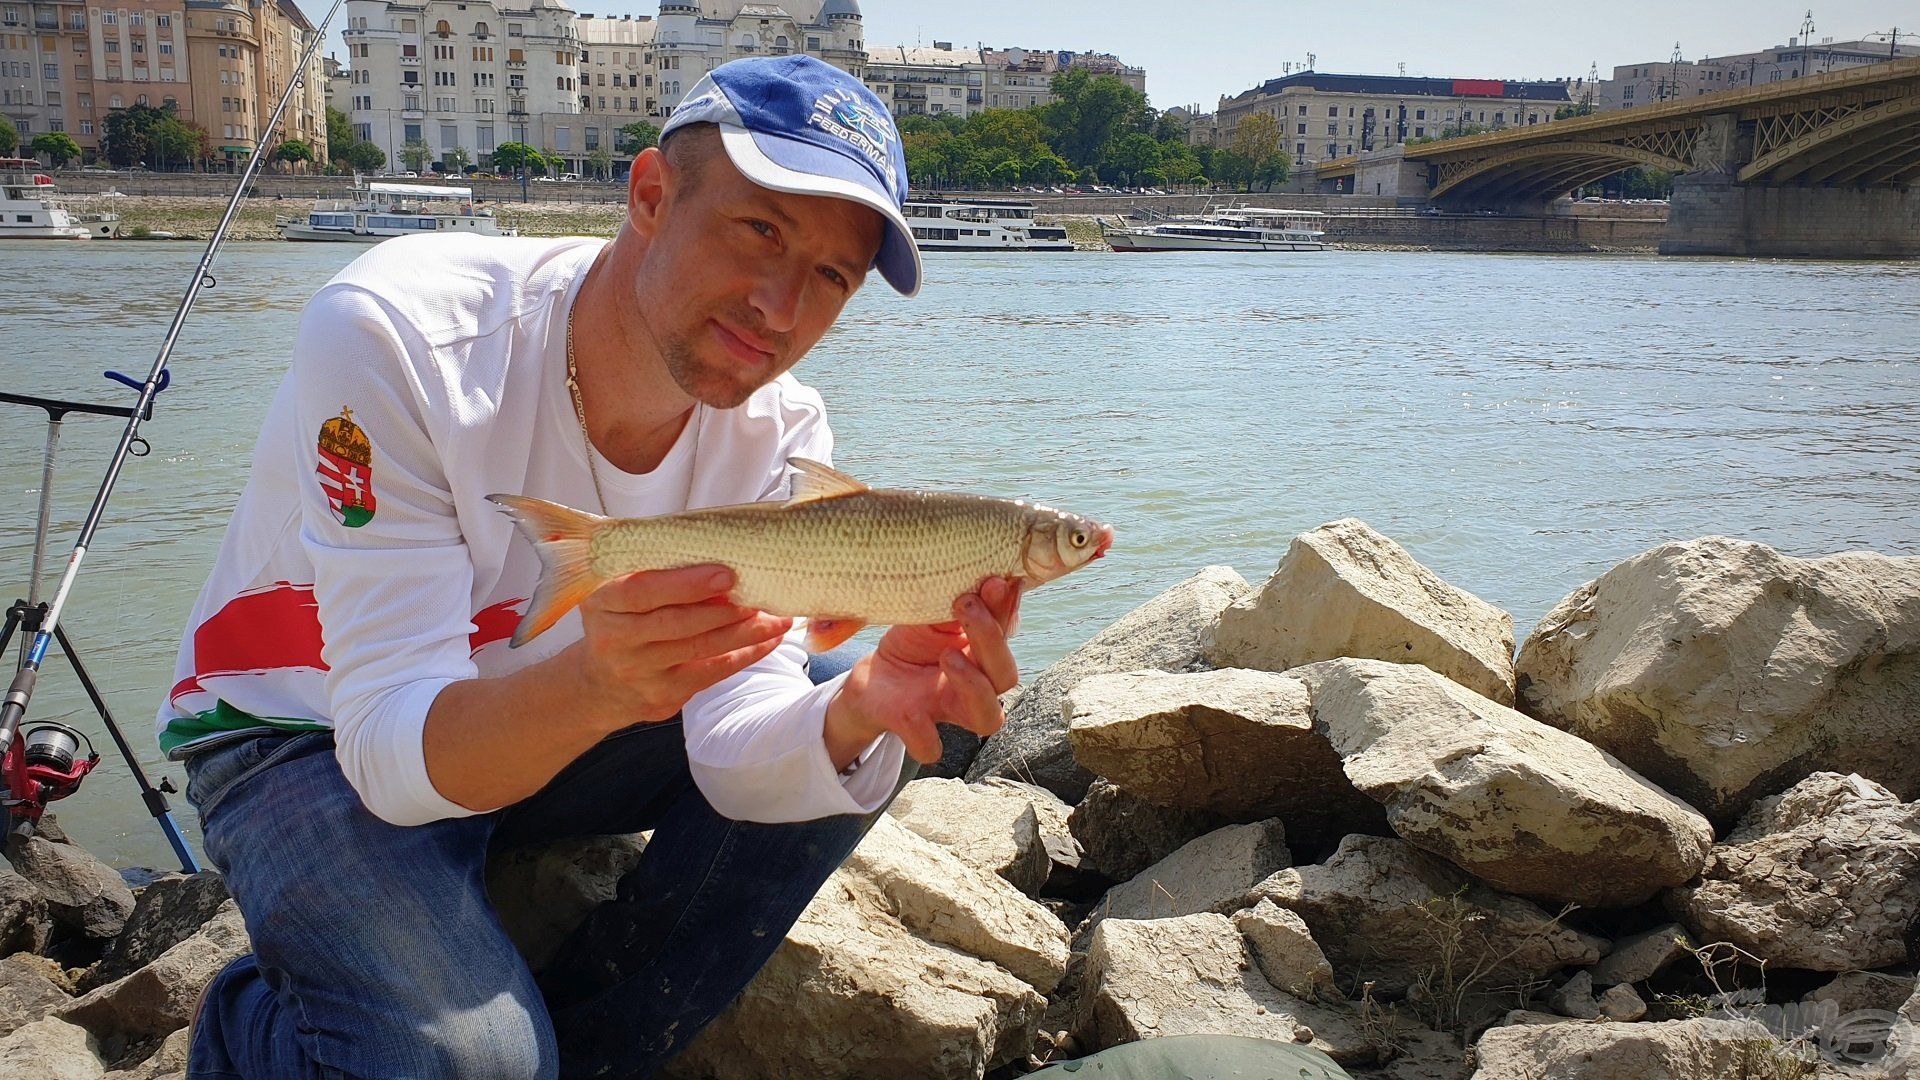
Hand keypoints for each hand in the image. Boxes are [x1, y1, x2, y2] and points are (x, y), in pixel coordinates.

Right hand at [568, 564, 792, 730]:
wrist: (599, 684)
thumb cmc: (622, 620)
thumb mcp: (619, 590)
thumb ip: (655, 570)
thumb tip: (720, 553)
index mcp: (603, 601)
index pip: (642, 590)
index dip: (685, 583)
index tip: (726, 574)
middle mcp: (614, 639)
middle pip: (676, 623)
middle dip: (725, 610)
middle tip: (762, 596)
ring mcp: (637, 672)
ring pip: (700, 649)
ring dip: (745, 633)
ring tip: (778, 618)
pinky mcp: (661, 696)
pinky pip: (711, 673)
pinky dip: (745, 655)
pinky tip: (768, 640)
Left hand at [826, 577, 1023, 765]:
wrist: (873, 676)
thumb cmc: (913, 641)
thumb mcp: (932, 613)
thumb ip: (957, 601)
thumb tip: (986, 576)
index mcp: (983, 654)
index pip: (1007, 634)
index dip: (1006, 610)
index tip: (993, 582)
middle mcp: (977, 686)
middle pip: (1006, 675)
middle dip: (991, 640)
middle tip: (965, 605)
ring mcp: (949, 710)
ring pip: (987, 717)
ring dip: (974, 685)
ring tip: (948, 655)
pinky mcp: (916, 727)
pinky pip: (932, 746)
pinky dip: (925, 735)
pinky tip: (914, 711)